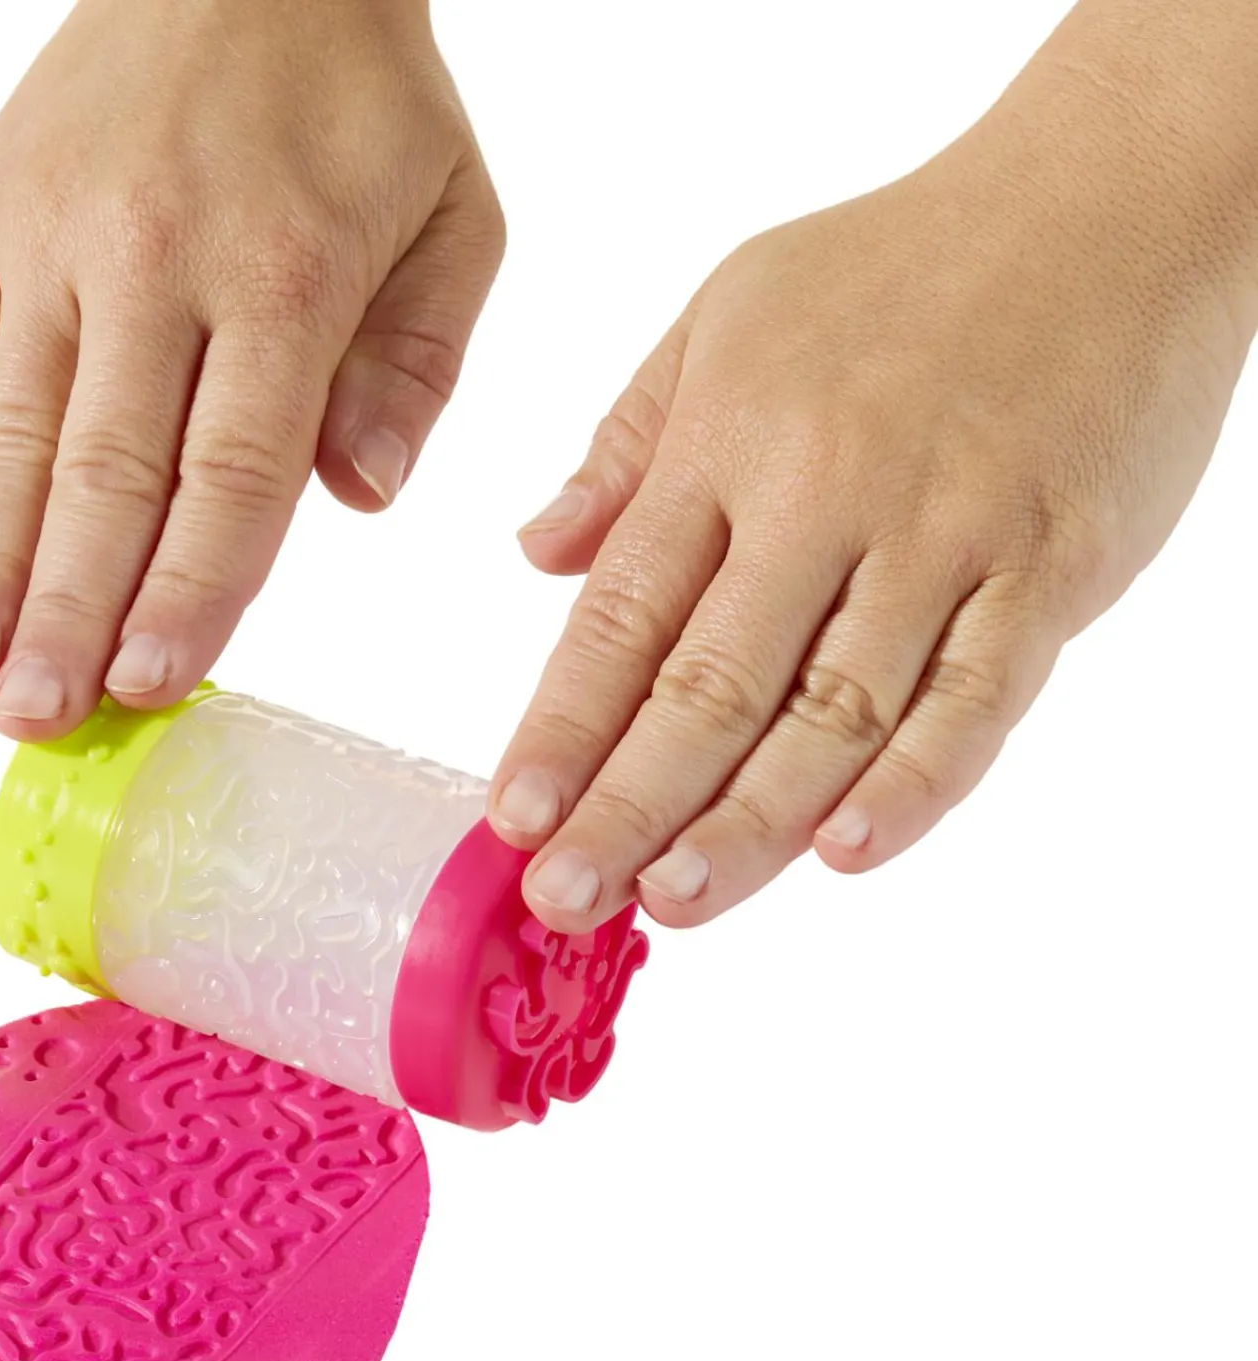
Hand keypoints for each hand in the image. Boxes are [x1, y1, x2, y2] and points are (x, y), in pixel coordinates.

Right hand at [0, 0, 500, 738]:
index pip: (231, 470)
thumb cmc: (360, 105)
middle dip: (68, 608)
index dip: (190, 588)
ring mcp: (55, 243)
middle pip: (106, 470)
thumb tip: (360, 495)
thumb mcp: (452, 218)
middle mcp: (153, 261)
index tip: (150, 683)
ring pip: (13, 430)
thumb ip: (415, 365)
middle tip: (34, 719)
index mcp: (282, 274)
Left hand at [490, 3, 1257, 931]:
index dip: (562, 729)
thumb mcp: (726, 317)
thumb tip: (537, 554)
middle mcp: (826, 499)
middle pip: (711, 686)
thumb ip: (629, 447)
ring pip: (833, 713)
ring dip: (748, 823)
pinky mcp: (1048, 571)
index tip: (512, 819)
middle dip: (628, 806)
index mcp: (729, 445)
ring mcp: (943, 539)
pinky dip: (915, 783)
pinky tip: (847, 853)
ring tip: (675, 900)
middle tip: (567, 898)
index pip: (622, 617)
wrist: (1109, 198)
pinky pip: (976, 697)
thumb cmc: (901, 267)